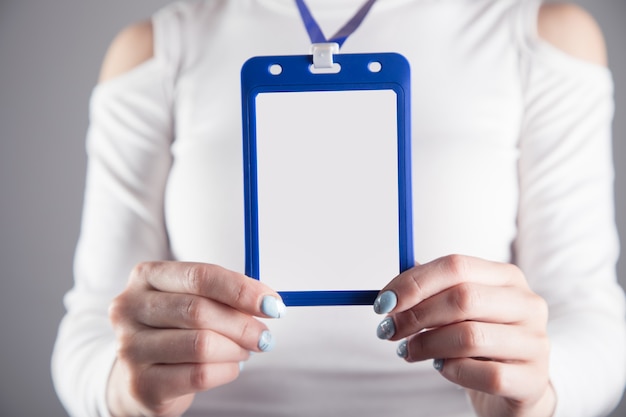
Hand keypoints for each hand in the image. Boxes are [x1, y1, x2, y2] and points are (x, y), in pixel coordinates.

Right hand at [106, 261, 285, 416]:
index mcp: (146, 277)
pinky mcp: (140, 384)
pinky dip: (226, 371)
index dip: (241, 290)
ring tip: (243, 350)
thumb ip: (226, 295)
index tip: (272, 304)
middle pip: (199, 311)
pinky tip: (228, 367)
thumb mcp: (194, 300)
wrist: (140, 374)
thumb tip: (268, 301)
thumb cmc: (175, 328)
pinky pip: (199, 375)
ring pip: (201, 345)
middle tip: (264, 335)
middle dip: (242, 324)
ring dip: (235, 349)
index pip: (200, 276)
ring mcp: (130, 348)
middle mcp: (130, 308)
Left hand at [374, 255, 554, 416]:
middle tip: (388, 331)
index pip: (456, 266)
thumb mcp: (456, 310)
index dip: (413, 283)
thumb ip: (427, 292)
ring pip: (470, 336)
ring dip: (427, 345)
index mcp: (506, 276)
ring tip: (409, 351)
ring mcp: (534, 341)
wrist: (514, 384)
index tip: (383, 303)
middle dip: (416, 315)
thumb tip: (388, 293)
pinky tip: (443, 368)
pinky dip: (452, 371)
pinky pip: (484, 373)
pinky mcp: (532, 378)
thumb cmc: (478, 340)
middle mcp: (526, 303)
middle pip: (463, 298)